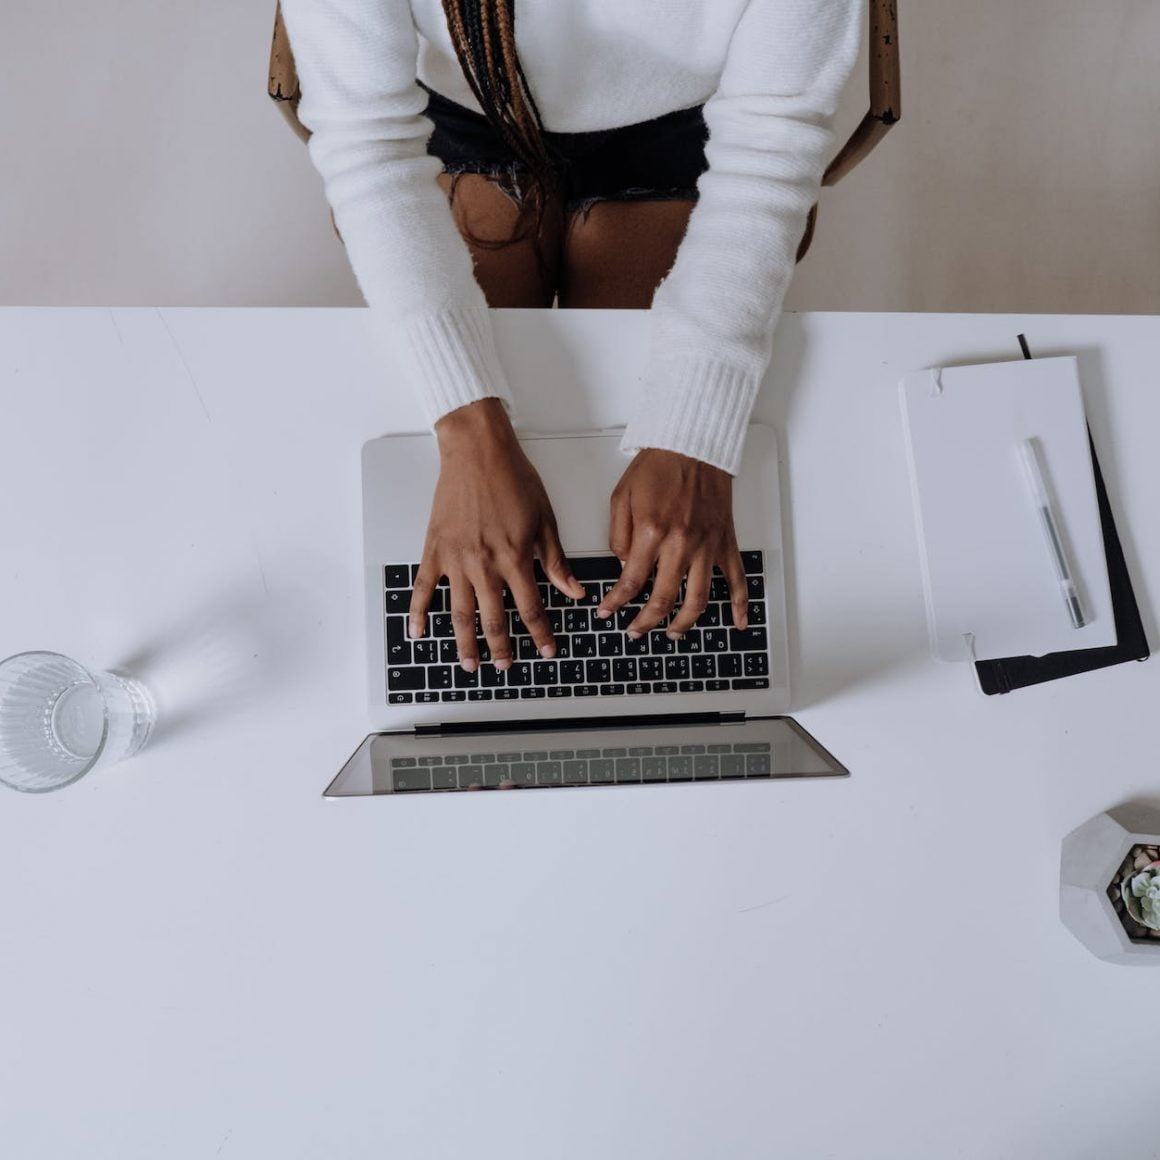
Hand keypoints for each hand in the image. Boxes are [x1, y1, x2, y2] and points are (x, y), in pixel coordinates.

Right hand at [408, 399, 585, 670]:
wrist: (477, 451)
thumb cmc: (512, 478)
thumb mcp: (545, 520)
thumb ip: (555, 561)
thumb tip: (573, 591)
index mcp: (514, 558)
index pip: (530, 608)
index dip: (540, 634)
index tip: (546, 650)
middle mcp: (484, 564)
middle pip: (493, 619)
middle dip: (501, 648)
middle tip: (505, 667)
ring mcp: (456, 559)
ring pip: (459, 613)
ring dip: (465, 643)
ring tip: (469, 664)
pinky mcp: (435, 549)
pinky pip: (424, 588)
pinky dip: (418, 613)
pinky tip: (417, 633)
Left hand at [598, 449, 747, 636]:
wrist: (693, 445)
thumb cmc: (658, 466)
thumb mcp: (621, 497)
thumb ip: (619, 537)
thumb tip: (623, 567)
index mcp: (652, 533)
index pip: (630, 582)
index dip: (615, 603)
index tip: (607, 613)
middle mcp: (681, 544)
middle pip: (663, 599)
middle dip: (645, 622)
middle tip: (634, 631)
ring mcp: (706, 546)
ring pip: (698, 599)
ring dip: (684, 623)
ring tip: (672, 634)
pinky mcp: (725, 542)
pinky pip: (736, 579)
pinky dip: (739, 604)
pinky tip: (737, 623)